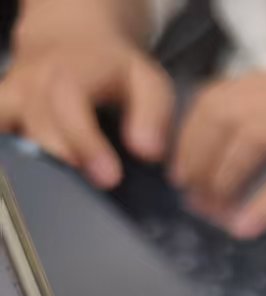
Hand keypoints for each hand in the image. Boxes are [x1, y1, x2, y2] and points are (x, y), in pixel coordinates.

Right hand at [0, 17, 172, 187]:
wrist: (72, 40)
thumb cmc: (116, 71)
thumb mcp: (148, 83)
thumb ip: (152, 116)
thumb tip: (147, 152)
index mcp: (71, 71)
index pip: (67, 103)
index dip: (86, 142)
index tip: (110, 178)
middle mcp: (32, 81)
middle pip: (38, 125)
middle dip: (66, 158)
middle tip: (99, 184)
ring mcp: (11, 95)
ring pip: (9, 129)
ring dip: (35, 161)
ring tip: (66, 185)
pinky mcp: (1, 108)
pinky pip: (0, 131)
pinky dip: (10, 157)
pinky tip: (32, 180)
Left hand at [171, 68, 265, 238]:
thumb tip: (256, 147)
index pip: (219, 95)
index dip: (191, 134)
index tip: (186, 168)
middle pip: (222, 116)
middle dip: (196, 158)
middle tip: (194, 199)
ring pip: (248, 142)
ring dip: (222, 181)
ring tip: (215, 216)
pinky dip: (265, 204)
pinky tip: (249, 227)